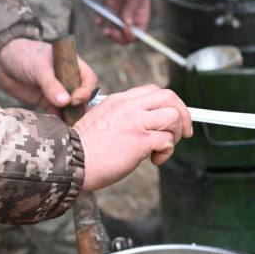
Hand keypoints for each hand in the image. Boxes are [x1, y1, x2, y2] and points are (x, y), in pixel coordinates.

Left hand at [0, 38, 98, 113]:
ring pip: (70, 106)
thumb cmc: (24, 55)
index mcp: (72, 65)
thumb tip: (65, 102)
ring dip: (69, 115)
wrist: (1, 61)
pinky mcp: (46, 101)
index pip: (88, 79)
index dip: (85, 91)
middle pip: (82, 95)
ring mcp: (57, 91)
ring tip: (65, 124)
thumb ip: (52, 85)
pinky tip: (54, 122)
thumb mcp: (39, 68)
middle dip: (79, 106)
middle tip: (72, 115)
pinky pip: (56, 112)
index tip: (74, 100)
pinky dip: (57, 118)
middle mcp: (68, 79)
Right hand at [74, 85, 192, 190]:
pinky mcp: (140, 141)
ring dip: (175, 135)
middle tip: (184, 132)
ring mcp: (135, 122)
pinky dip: (167, 152)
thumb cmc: (84, 148)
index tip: (176, 117)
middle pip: (170, 98)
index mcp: (120, 100)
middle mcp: (129, 107)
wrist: (70, 162)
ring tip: (163, 148)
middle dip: (184, 115)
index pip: (154, 91)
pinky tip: (155, 159)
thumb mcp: (101, 119)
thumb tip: (145, 124)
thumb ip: (122, 116)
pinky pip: (167, 141)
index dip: (171, 103)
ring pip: (173, 117)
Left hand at [98, 0, 149, 43]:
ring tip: (105, 29)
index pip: (137, 35)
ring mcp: (118, 18)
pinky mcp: (108, 13)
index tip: (125, 29)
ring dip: (108, 33)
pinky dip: (100, 23)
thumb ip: (131, 9)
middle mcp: (129, 22)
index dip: (131, 36)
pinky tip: (98, 19)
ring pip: (112, 32)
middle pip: (124, 38)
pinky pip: (103, 22)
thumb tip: (127, 23)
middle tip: (112, 32)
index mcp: (140, 20)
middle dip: (118, 38)